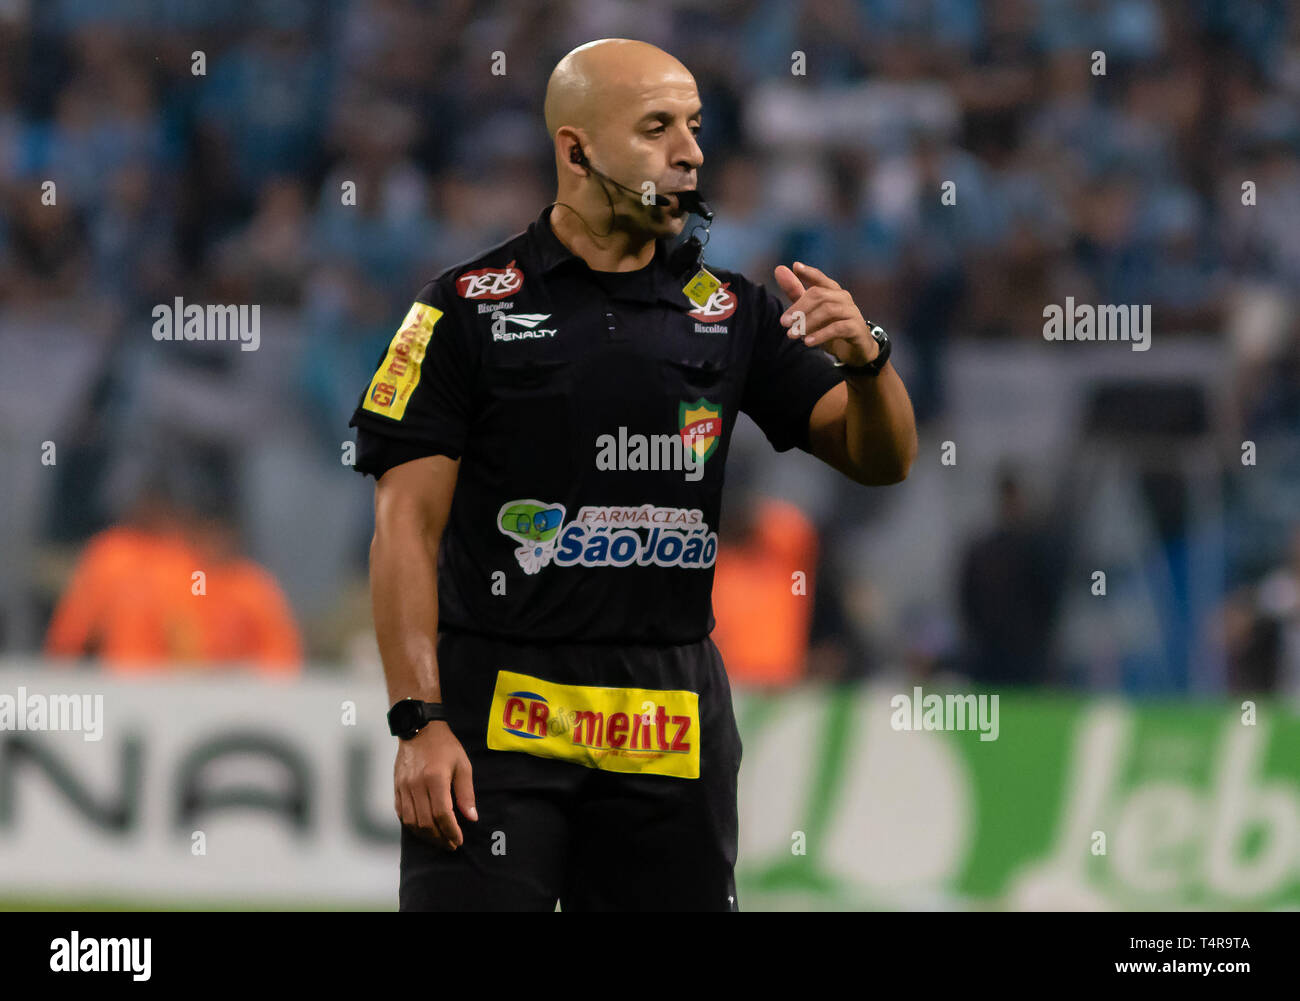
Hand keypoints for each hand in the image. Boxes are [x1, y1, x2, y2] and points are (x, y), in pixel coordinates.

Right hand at [394, 720, 476, 850]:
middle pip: (426, 822)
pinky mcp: (396, 787)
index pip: (442, 814)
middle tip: (450, 844)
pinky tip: (422, 829)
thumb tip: (471, 817)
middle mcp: (416, 785)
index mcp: (435, 779)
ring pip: (411, 822)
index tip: (458, 841)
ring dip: (425, 836)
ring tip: (438, 840)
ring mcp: (403, 787)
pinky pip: (401, 814)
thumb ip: (466, 793)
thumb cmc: (444, 746)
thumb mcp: (462, 765)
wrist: (419, 729)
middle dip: (440, 838)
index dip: (451, 831)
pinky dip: (412, 826)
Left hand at [773, 261, 877, 366]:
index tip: (796, 267)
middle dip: (799, 307)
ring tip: (792, 335)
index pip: (819, 278)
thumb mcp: (810, 311)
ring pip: (828, 310)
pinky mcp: (856, 328)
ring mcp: (851, 312)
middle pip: (819, 295)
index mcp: (832, 291)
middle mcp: (843, 298)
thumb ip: (795, 292)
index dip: (808, 273)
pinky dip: (821, 335)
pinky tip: (807, 342)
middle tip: (783, 322)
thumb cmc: (829, 328)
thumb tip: (779, 269)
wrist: (853, 350)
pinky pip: (837, 328)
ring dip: (807, 322)